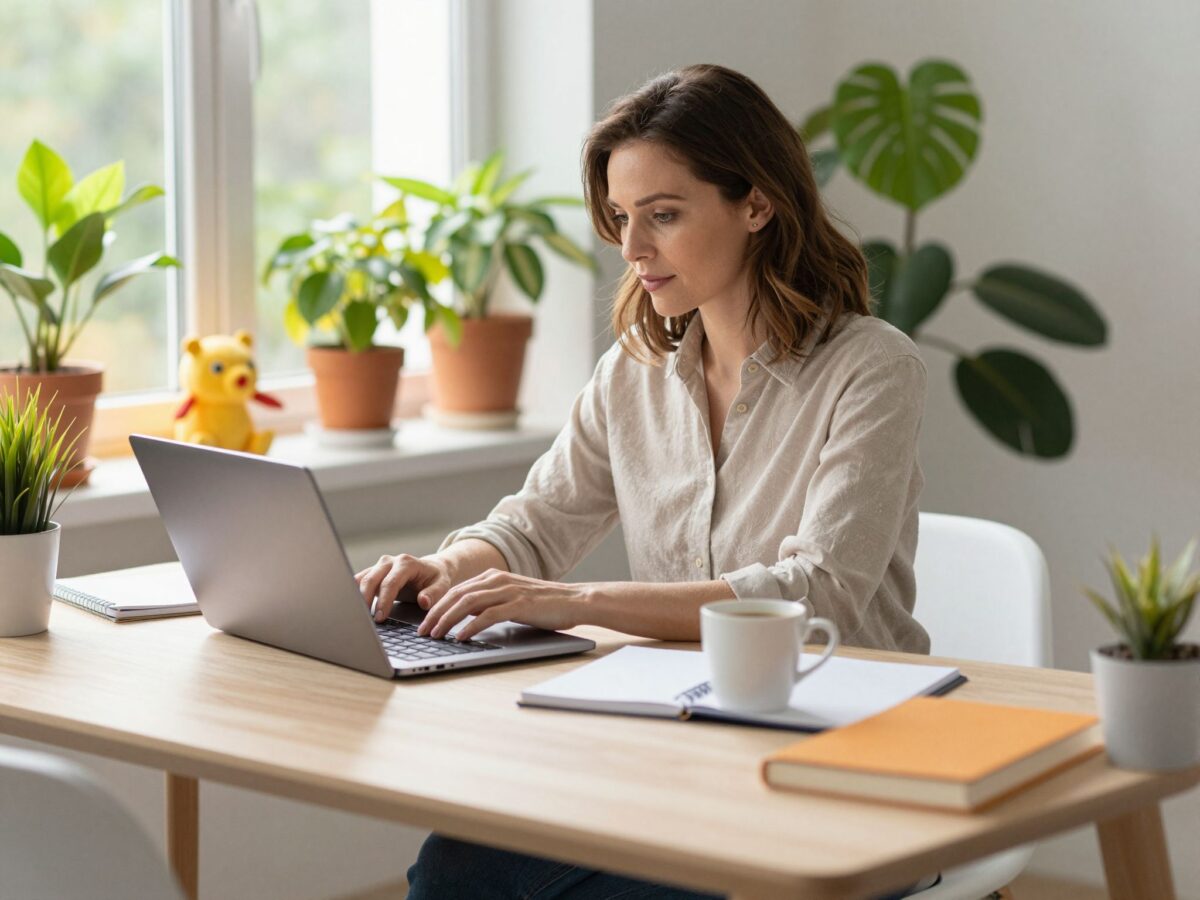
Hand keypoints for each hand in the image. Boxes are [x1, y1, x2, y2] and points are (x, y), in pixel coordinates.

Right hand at [355, 554, 452, 622]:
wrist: (432, 569)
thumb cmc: (436, 579)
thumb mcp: (442, 586)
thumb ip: (434, 594)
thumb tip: (423, 601)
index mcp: (406, 563)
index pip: (390, 583)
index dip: (384, 601)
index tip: (380, 617)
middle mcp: (390, 561)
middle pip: (371, 579)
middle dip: (366, 600)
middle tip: (366, 620)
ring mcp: (379, 566)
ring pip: (361, 580)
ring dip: (357, 597)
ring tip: (357, 616)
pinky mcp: (373, 573)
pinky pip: (359, 581)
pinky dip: (354, 593)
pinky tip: (353, 607)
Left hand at [419, 569, 588, 640]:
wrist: (575, 600)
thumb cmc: (544, 604)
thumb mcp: (511, 599)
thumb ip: (489, 603)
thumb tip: (465, 617)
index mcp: (494, 577)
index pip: (456, 590)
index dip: (437, 606)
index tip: (423, 623)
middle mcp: (497, 580)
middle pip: (456, 595)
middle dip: (435, 614)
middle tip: (421, 631)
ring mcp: (508, 591)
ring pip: (467, 603)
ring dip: (447, 620)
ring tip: (435, 635)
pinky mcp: (519, 604)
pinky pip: (488, 615)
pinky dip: (471, 626)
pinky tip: (460, 637)